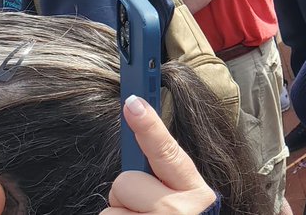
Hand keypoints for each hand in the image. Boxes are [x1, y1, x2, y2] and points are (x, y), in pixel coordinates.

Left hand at [100, 96, 216, 214]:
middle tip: (145, 213)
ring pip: (108, 211)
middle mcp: (178, 212)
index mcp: (196, 193)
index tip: (132, 101)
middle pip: (124, 183)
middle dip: (125, 198)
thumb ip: (166, 175)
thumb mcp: (185, 200)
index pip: (168, 152)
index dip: (149, 126)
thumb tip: (139, 133)